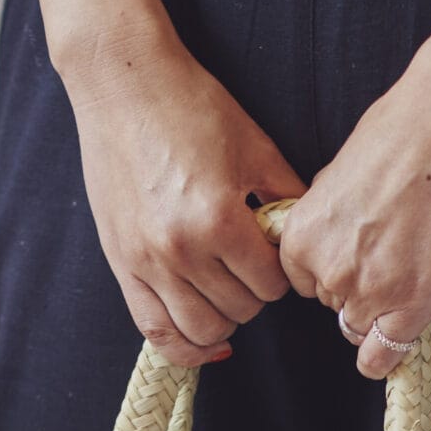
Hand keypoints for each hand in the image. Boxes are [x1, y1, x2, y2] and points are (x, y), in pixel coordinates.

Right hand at [63, 16, 305, 365]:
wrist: (123, 85)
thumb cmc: (190, 106)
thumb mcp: (254, 146)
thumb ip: (286, 196)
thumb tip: (308, 235)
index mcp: (219, 219)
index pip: (271, 283)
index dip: (282, 273)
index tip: (275, 254)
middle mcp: (181, 249)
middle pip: (240, 309)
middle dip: (255, 293)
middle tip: (252, 267)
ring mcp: (146, 262)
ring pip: (200, 330)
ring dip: (224, 320)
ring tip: (228, 294)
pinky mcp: (122, 264)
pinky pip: (154, 330)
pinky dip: (183, 346)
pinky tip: (203, 341)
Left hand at [277, 29, 430, 378]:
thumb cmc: (397, 132)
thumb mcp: (335, 177)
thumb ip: (325, 221)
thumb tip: (330, 240)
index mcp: (300, 239)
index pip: (303, 282)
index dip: (331, 269)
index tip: (357, 254)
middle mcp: (327, 271)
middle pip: (333, 303)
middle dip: (358, 284)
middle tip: (393, 250)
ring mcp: (369, 292)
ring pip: (359, 327)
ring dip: (379, 309)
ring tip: (410, 267)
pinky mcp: (411, 305)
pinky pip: (383, 357)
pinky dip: (387, 354)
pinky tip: (397, 336)